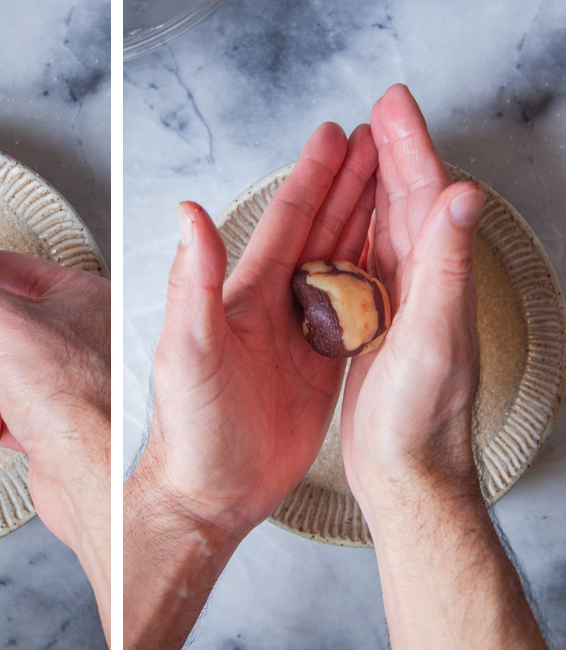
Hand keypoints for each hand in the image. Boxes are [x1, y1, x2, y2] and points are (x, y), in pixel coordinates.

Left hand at [134, 121, 377, 535]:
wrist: (212, 489)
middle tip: (379, 144)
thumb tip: (189, 212)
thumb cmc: (191, 425)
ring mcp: (297, 335)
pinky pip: (353, 314)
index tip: (338, 135)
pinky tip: (391, 263)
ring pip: (339, 266)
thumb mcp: (188, 348)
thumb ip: (194, 282)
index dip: (313, 176)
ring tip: (392, 187)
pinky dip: (373, 283)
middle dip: (349, 186)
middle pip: (319, 232)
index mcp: (244, 294)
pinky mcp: (318, 367)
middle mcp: (272, 307)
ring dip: (364, 224)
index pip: (285, 221)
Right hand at [339, 84, 483, 528]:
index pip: (425, 196)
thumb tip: (461, 196)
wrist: (406, 476)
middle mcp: (426, 287)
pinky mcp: (379, 329)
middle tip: (378, 115)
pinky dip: (359, 237)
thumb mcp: (432, 343)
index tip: (391, 107)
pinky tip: (346, 231)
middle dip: (394, 155)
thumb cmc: (417, 422)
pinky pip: (369, 269)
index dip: (409, 147)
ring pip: (389, 232)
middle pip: (409, 204)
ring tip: (362, 157)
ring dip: (377, 189)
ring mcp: (402, 307)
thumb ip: (448, 269)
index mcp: (437, 281)